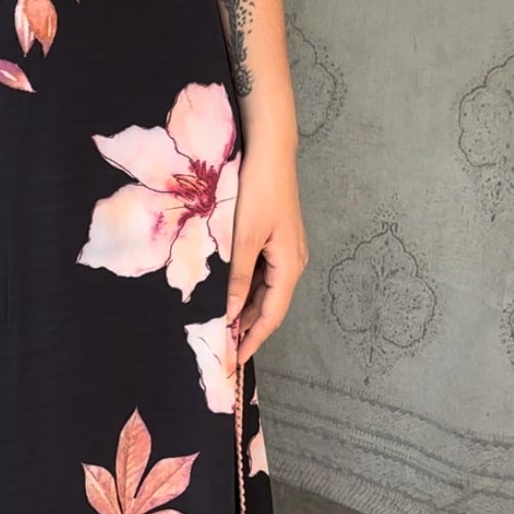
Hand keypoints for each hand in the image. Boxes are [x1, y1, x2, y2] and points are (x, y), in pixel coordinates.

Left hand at [226, 139, 306, 366]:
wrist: (271, 153)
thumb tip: (228, 313)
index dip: (253, 340)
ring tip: (221, 329)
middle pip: (269, 306)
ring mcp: (286, 252)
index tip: (235, 360)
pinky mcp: (277, 242)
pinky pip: (262, 275)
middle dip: (247, 329)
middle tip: (222, 350)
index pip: (271, 315)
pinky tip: (227, 297)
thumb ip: (236, 278)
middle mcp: (293, 263)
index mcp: (290, 266)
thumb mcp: (243, 238)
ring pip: (264, 292)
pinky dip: (245, 290)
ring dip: (244, 310)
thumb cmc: (259, 191)